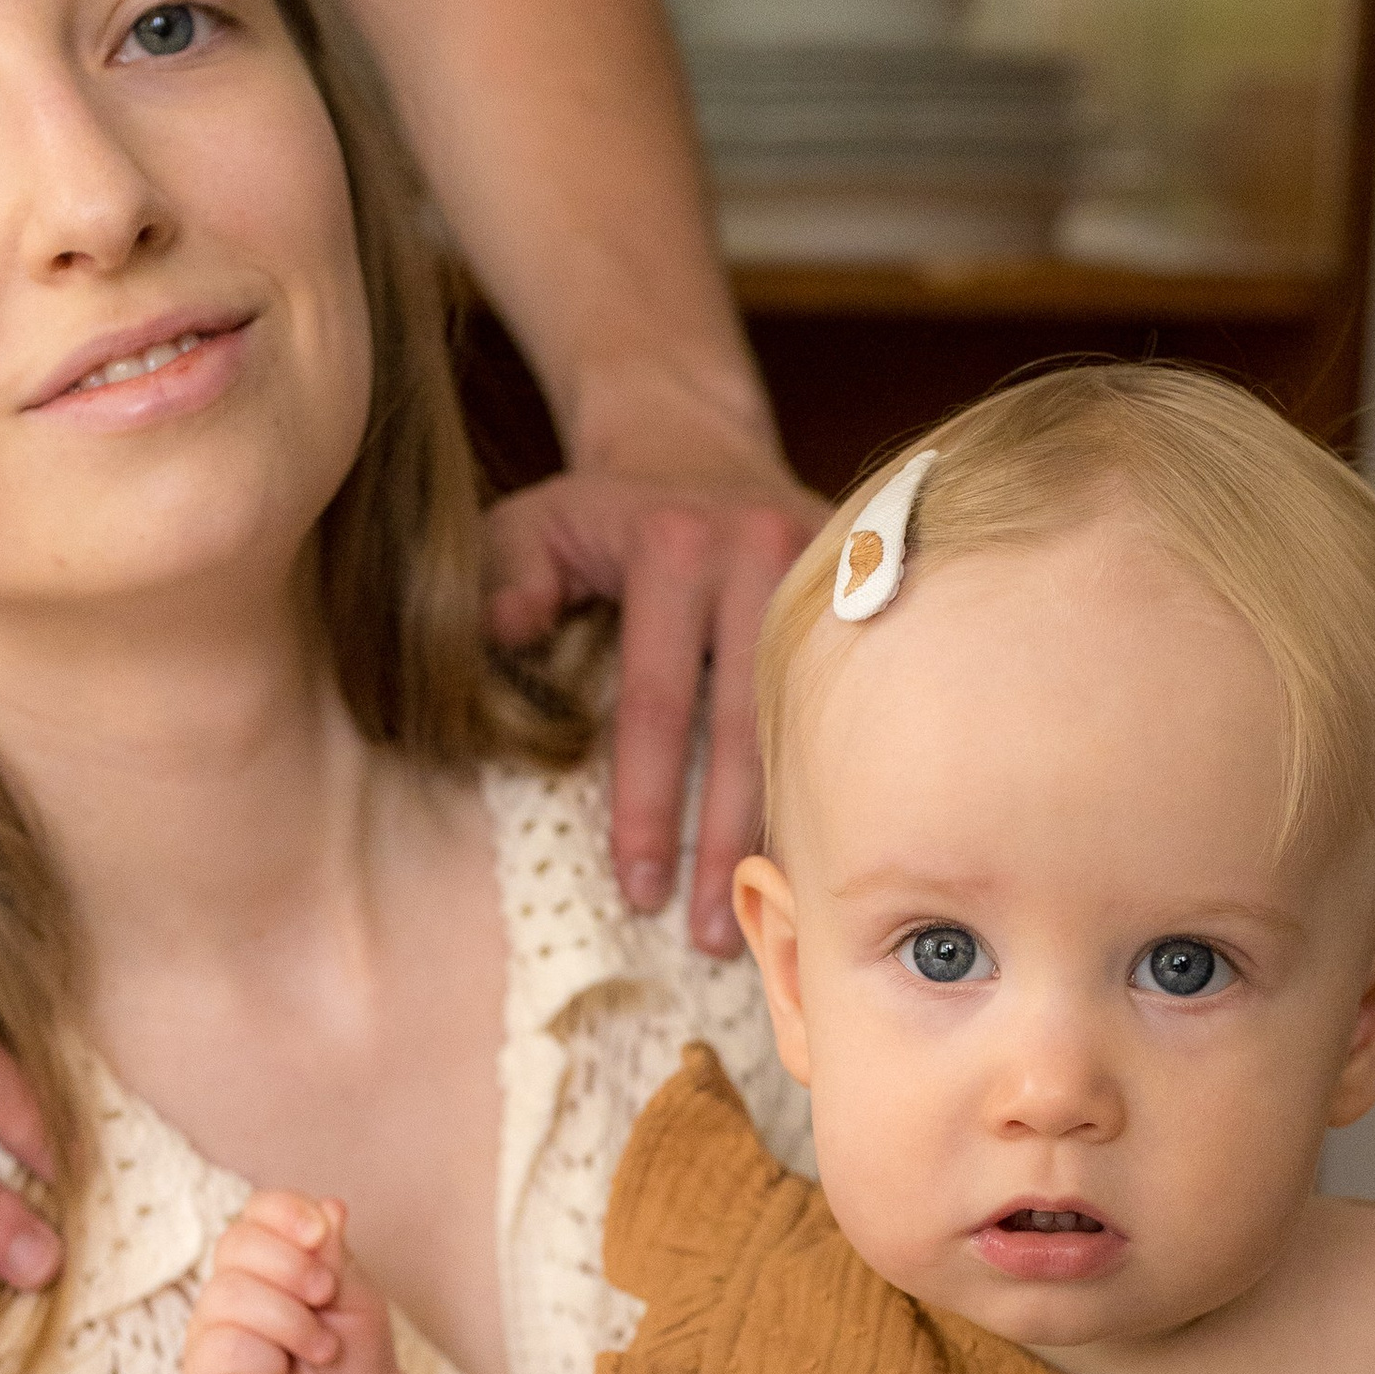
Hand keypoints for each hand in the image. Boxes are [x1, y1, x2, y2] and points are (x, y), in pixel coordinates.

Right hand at [183, 1194, 409, 1373]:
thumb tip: (328, 1208)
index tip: (320, 1235)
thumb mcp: (356, 1298)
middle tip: (326, 1301)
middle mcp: (232, 1287)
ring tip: (319, 1350)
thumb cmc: (356, 1359)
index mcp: (269, 1259)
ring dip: (290, 1323)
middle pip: (236, 1244)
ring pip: (229, 1295)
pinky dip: (265, 1361)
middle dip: (293, 1270)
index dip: (286, 1213)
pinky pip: (221, 1346)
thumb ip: (335, 1255)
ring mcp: (211, 1330)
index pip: (257, 1211)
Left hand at [483, 463, 820, 954]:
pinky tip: (819, 853)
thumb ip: (504, 577)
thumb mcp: (532, 522)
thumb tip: (505, 631)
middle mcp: (763, 554)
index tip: (638, 888)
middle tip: (707, 934)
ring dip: (787, 827)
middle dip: (724, 841)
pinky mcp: (870, 590)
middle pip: (745, 730)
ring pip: (810, 727)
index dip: (648, 804)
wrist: (698, 439)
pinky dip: (832, 783)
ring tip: (771, 917)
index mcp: (676, 547)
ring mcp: (828, 572)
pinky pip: (849, 708)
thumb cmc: (603, 507)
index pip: (658, 703)